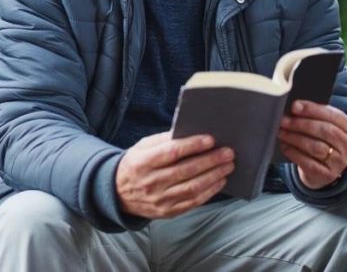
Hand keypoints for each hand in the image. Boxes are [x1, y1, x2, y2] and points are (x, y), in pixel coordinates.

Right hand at [115, 132, 234, 218]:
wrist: (118, 193)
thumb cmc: (135, 164)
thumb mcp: (141, 147)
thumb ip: (163, 140)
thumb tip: (189, 133)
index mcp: (143, 162)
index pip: (171, 153)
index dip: (192, 145)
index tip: (211, 139)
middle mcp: (151, 182)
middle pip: (186, 171)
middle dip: (210, 160)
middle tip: (228, 153)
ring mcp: (159, 199)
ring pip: (192, 188)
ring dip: (214, 176)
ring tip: (228, 166)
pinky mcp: (167, 212)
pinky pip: (192, 202)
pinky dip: (209, 192)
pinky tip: (219, 181)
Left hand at [278, 101, 346, 188]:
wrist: (324, 168)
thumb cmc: (321, 140)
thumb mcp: (324, 125)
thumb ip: (313, 115)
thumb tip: (294, 107)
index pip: (333, 115)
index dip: (312, 110)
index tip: (294, 106)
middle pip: (325, 131)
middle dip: (301, 124)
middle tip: (284, 120)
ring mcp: (340, 162)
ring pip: (316, 147)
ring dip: (295, 138)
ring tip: (281, 132)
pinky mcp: (328, 175)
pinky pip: (309, 163)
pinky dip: (294, 153)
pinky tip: (285, 146)